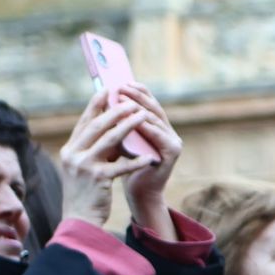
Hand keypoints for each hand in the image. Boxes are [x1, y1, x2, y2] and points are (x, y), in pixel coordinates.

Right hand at [60, 90, 152, 230]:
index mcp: (70, 149)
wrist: (79, 219)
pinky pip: (121, 166)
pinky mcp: (98, 180)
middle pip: (96, 126)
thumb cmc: (86, 190)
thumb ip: (95, 147)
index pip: (84, 122)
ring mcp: (84, 167)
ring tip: (142, 116)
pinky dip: (136, 160)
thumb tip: (115, 127)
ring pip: (109, 140)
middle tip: (131, 101)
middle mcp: (74, 155)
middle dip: (115, 111)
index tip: (108, 90)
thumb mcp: (84, 165)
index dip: (96, 104)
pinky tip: (150, 156)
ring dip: (128, 126)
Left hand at [118, 84, 183, 241]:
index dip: (137, 91)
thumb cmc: (126, 167)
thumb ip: (117, 124)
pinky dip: (147, 127)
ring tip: (123, 100)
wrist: (138, 193)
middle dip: (137, 96)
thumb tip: (100, 101)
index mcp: (158, 127)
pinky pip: (158, 136)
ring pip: (156, 120)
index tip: (121, 81)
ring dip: (138, 109)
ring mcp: (173, 142)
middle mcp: (169, 132)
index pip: (148, 103)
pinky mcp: (172, 153)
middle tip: (122, 86)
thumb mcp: (120, 140)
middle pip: (153, 108)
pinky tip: (134, 120)